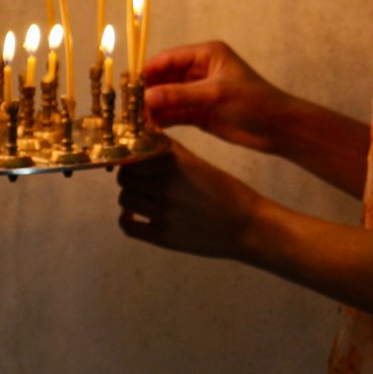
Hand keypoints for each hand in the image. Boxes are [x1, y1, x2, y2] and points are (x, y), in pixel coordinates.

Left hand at [117, 141, 263, 258]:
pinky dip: (126, 219)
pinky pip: (127, 226)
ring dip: (131, 195)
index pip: (133, 154)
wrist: (247, 227)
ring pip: (125, 198)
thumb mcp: (200, 163)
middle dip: (131, 175)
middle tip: (141, 178)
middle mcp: (166, 186)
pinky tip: (135, 215)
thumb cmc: (228, 192)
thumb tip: (145, 136)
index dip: (131, 155)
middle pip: (126, 176)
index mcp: (176, 163)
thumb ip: (171, 151)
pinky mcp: (162, 237)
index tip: (133, 157)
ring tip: (144, 196)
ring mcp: (163, 213)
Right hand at [142, 40, 288, 153]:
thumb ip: (180, 95)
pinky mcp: (199, 112)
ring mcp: (198, 92)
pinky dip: (163, 120)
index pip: (169, 58)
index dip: (148, 70)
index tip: (129, 84)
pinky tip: (150, 129)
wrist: (277, 128)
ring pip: (167, 97)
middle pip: (165, 78)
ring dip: (153, 108)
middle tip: (128, 106)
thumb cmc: (254, 101)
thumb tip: (146, 97)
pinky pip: (175, 113)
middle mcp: (200, 70)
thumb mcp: (215, 94)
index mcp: (207, 54)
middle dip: (148, 91)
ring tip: (136, 121)